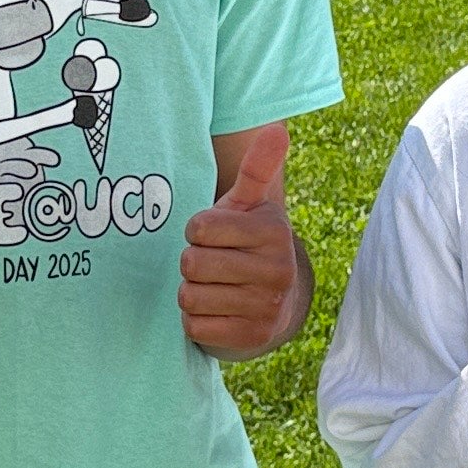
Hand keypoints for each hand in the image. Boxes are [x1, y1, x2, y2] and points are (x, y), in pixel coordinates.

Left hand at [179, 126, 304, 355]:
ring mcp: (267, 307)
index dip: (197, 230)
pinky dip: (196, 320)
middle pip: (192, 263)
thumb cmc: (249, 242)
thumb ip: (258, 168)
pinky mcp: (253, 338)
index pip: (200, 228)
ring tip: (214, 286)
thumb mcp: (252, 204)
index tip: (213, 235)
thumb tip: (276, 129)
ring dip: (192, 292)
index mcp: (273, 232)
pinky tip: (216, 311)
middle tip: (213, 263)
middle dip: (193, 263)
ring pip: (190, 296)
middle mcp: (277, 271)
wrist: (273, 300)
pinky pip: (195, 326)